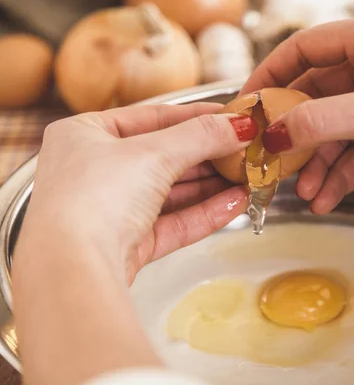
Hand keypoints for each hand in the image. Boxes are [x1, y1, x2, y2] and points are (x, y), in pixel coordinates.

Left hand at [23, 103, 256, 282]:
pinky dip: (205, 212)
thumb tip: (239, 125)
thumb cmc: (93, 198)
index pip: (152, 117)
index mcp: (86, 134)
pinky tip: (235, 204)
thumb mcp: (153, 154)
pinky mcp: (127, 243)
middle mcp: (95, 171)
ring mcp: (111, 210)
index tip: (231, 117)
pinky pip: (173, 221)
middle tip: (245, 150)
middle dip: (209, 156)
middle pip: (165, 156)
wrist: (73, 268)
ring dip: (212, 186)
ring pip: (172, 193)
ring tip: (247, 178)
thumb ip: (201, 136)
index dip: (197, 117)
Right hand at [242, 11, 353, 213]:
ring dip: (317, 163)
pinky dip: (340, 175)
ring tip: (302, 191)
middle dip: (293, 132)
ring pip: (334, 132)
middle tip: (269, 158)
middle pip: (315, 98)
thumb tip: (274, 133)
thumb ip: (323, 121)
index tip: (247, 103)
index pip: (304, 50)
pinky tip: (326, 196)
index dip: (271, 75)